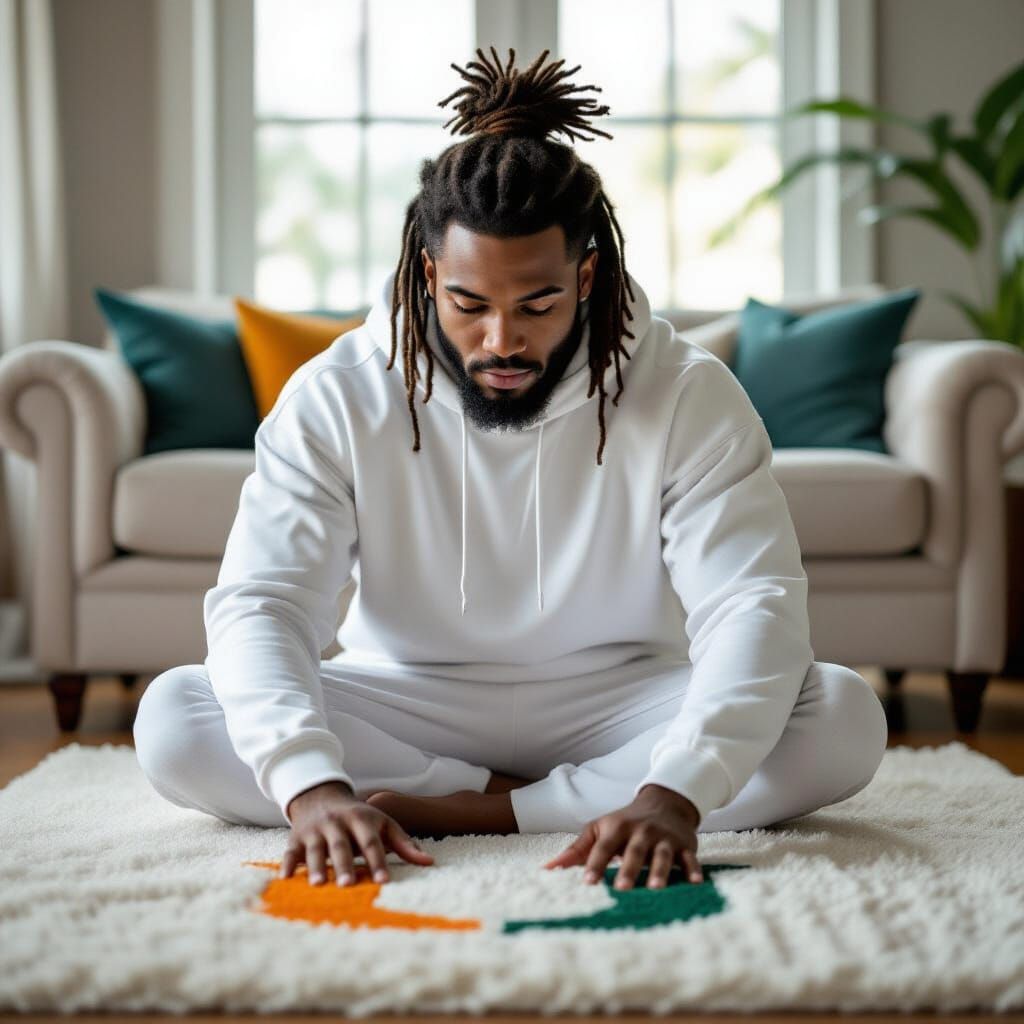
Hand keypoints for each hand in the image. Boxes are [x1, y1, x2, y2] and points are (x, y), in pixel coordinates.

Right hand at [281, 780, 433, 886]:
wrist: (321, 796)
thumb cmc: (360, 817)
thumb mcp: (383, 824)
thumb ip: (404, 844)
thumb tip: (430, 862)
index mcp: (361, 820)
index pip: (371, 842)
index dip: (378, 861)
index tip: (384, 881)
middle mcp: (337, 824)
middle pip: (342, 846)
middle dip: (345, 864)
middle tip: (348, 884)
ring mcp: (315, 830)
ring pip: (315, 849)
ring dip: (316, 867)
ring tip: (318, 885)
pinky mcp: (296, 838)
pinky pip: (290, 852)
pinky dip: (286, 865)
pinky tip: (285, 879)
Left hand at [543, 784, 702, 888]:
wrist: (664, 802)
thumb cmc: (624, 823)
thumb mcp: (599, 829)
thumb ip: (576, 851)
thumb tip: (547, 869)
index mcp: (617, 828)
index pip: (604, 847)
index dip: (595, 863)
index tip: (587, 882)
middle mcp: (641, 832)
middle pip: (634, 851)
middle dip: (629, 870)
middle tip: (621, 890)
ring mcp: (664, 838)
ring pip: (663, 855)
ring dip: (660, 872)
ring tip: (656, 889)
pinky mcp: (685, 845)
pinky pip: (690, 858)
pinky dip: (693, 870)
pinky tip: (695, 883)